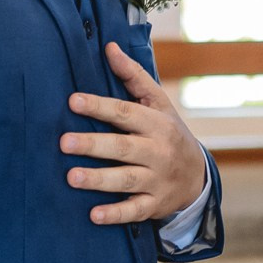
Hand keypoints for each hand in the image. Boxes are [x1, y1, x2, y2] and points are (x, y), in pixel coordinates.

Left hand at [60, 43, 208, 224]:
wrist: (199, 176)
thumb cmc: (169, 132)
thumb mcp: (159, 103)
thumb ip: (133, 76)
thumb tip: (109, 47)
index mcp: (156, 123)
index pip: (125, 113)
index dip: (99, 107)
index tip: (72, 101)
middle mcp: (157, 151)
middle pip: (122, 148)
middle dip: (93, 145)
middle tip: (63, 142)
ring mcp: (157, 180)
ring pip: (126, 179)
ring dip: (98, 179)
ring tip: (71, 177)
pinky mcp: (154, 205)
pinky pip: (134, 210)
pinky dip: (115, 214)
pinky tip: (94, 215)